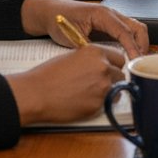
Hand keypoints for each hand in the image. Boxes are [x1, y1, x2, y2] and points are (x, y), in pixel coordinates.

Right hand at [7, 44, 125, 125]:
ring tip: (91, 93)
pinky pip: (108, 104)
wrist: (36, 94)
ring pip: (118, 89)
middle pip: (121, 74)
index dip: (114, 64)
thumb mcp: (73, 56)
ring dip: (109, 91)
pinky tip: (85, 102)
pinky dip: (100, 104)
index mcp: (96, 52)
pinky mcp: (98, 105)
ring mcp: (103, 87)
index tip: (110, 69)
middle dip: (113, 79)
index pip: (119, 57)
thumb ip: (91, 59)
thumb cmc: (48, 75)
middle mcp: (103, 68)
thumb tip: (102, 64)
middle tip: (98, 83)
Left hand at [20, 0, 148, 58]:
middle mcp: (111, 14)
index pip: (124, 31)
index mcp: (103, 14)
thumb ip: (89, 47)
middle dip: (142, 45)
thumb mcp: (73, 36)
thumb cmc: (60, 20)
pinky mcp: (110, 25)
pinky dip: (132, 43)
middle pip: (137, 27)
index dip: (132, 47)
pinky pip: (127, 32)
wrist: (51, 13)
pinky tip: (129, 56)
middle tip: (141, 63)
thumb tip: (103, 60)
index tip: (136, 61)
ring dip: (139, 44)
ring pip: (135, 29)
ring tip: (137, 61)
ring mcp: (112, 19)